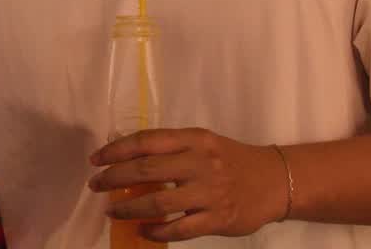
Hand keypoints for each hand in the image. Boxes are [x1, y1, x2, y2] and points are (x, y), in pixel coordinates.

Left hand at [88, 128, 288, 241]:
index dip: (116, 150)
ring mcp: (210, 192)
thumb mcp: (203, 143)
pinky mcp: (217, 218)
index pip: (147, 141)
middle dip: (114, 178)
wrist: (274, 180)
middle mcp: (200, 162)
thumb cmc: (231, 159)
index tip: (96, 160)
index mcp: (194, 139)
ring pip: (159, 202)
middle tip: (96, 186)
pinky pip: (179, 228)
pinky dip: (156, 231)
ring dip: (129, 208)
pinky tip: (143, 231)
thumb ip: (171, 148)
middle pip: (147, 169)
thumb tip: (127, 158)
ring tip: (112, 211)